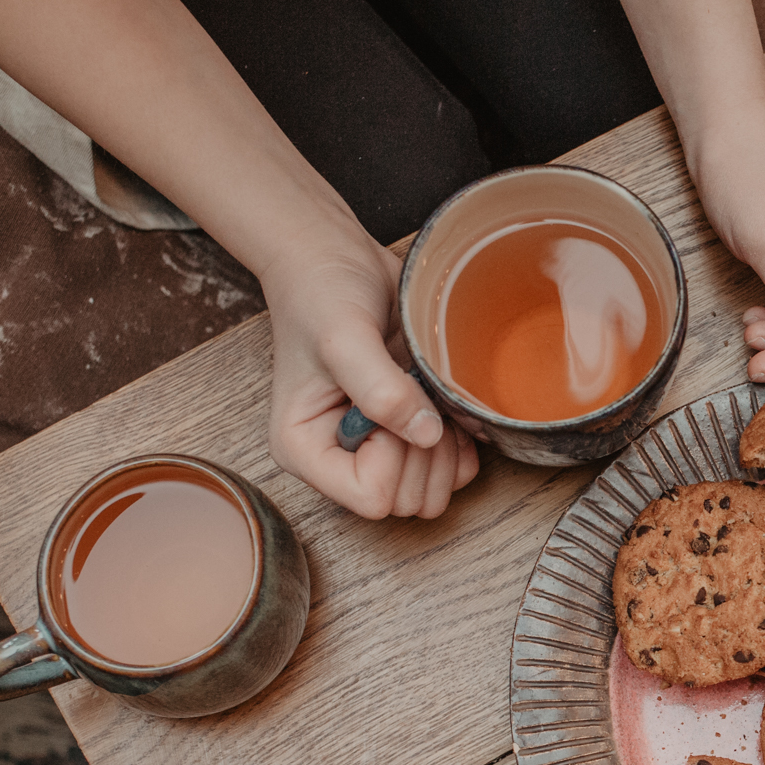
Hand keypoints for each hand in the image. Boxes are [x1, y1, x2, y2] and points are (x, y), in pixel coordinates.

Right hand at [261, 229, 479, 518]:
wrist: (334, 261)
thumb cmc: (322, 292)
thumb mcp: (344, 337)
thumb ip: (380, 390)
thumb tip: (425, 435)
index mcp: (305, 449)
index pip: (371, 498)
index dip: (396, 458)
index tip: (392, 404)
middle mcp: (338, 459)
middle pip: (406, 503)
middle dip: (425, 455)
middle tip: (419, 399)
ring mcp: (374, 452)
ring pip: (431, 495)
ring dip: (445, 452)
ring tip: (430, 399)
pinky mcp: (406, 436)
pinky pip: (450, 472)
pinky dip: (459, 446)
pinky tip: (447, 408)